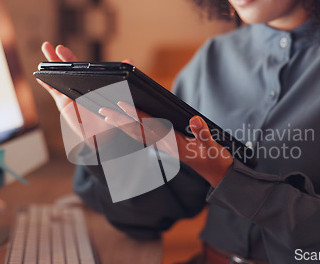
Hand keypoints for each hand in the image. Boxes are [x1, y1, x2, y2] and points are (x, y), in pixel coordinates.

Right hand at [38, 42, 115, 147]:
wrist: (102, 137)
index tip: (63, 49)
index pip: (80, 68)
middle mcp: (80, 86)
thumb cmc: (112, 117)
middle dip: (58, 57)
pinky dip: (45, 83)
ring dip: (49, 65)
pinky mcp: (62, 103)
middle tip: (52, 47)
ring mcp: (69, 93)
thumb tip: (129, 60)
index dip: (70, 58)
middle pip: (67, 69)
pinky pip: (52, 91)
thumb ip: (123, 79)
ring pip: (57, 77)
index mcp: (91, 83)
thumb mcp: (119, 97)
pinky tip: (39, 75)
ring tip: (44, 51)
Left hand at [99, 102, 232, 186]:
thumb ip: (203, 133)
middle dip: (120, 121)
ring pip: (139, 135)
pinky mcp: (167, 146)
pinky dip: (133, 129)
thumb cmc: (215, 158)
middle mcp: (165, 145)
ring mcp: (164, 147)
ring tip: (108, 116)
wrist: (216, 174)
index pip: (150, 126)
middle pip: (138, 131)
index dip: (135, 115)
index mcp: (173, 143)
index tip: (121, 105)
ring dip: (122, 125)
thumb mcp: (212, 146)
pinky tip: (127, 125)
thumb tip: (195, 120)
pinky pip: (145, 137)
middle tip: (103, 111)